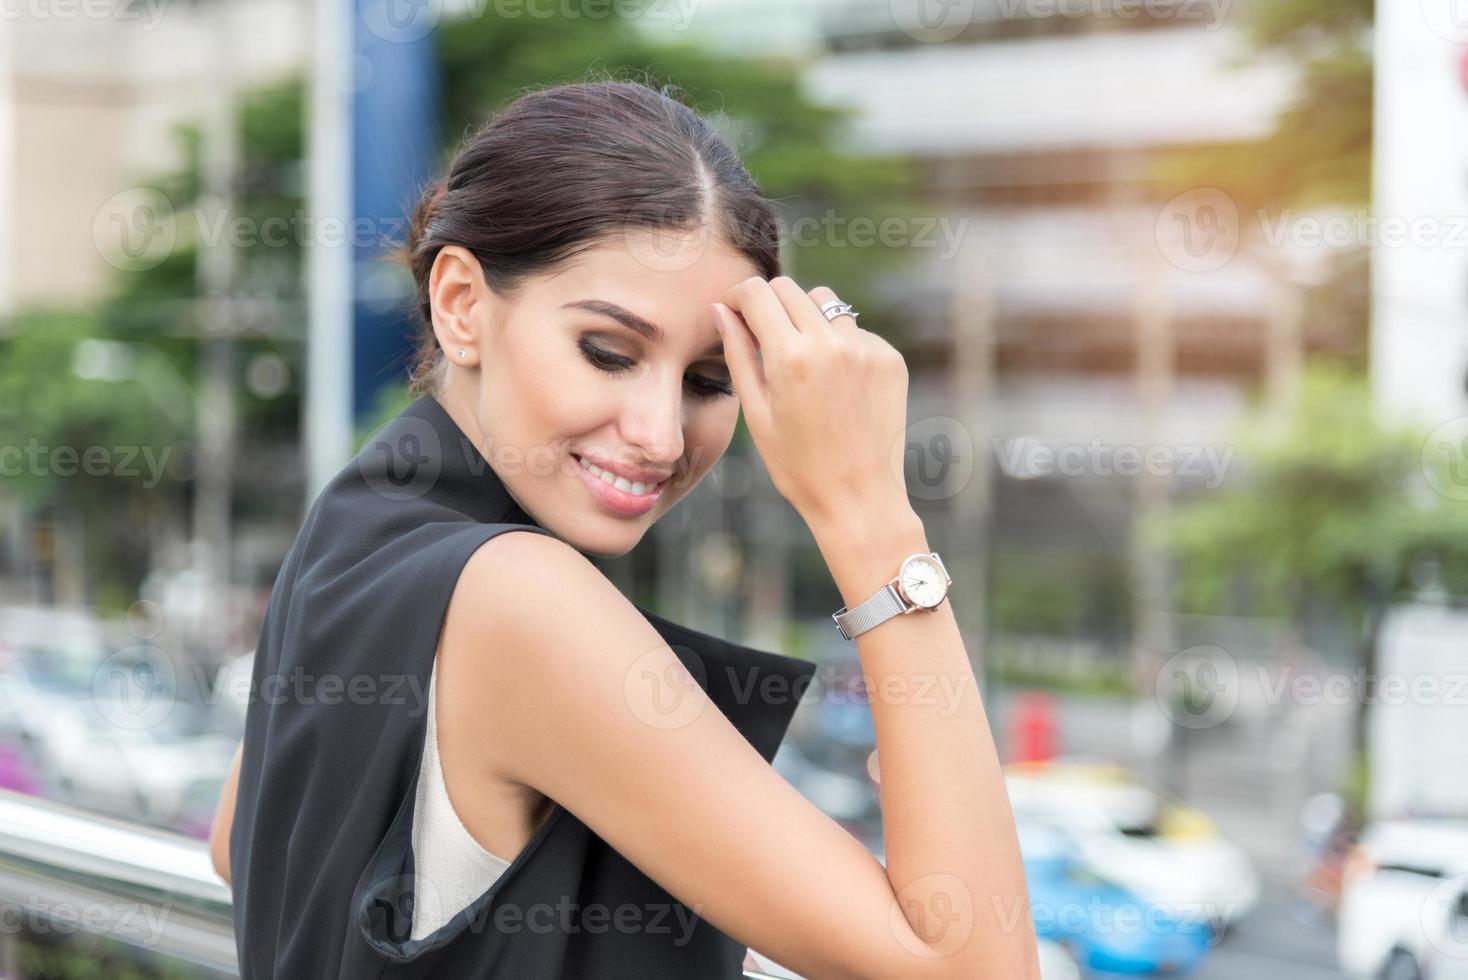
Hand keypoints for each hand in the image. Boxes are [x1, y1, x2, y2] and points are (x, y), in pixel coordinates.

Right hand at [712, 276, 912, 531]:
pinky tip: (837, 385)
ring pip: (826, 304)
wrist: (859, 499)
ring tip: (803, 365)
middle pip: (790, 289)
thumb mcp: (756, 413)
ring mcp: (866, 348)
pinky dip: (840, 344)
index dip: (737, 296)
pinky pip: (855, 330)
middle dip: (769, 305)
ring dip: (807, 320)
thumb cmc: (798, 465)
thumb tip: (720, 310)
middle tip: (763, 337)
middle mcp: (831, 343)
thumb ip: (738, 354)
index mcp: (790, 357)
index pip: (757, 293)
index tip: (733, 310)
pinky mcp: (890, 359)